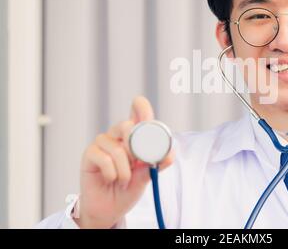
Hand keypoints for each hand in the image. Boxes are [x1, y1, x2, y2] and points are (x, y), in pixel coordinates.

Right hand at [75, 96, 173, 227]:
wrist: (110, 208)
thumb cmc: (129, 188)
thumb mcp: (147, 176)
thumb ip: (156, 164)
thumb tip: (169, 155)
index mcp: (134, 136)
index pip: (137, 112)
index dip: (141, 108)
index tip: (142, 107)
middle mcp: (118, 134)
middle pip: (126, 126)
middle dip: (136, 147)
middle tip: (137, 163)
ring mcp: (102, 142)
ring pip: (117, 148)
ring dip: (125, 170)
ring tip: (124, 180)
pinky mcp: (90, 153)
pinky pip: (105, 159)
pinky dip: (113, 173)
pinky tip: (112, 179)